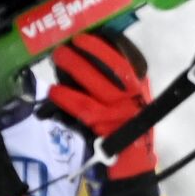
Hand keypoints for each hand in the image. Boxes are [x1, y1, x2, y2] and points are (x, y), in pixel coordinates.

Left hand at [45, 30, 155, 180]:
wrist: (133, 158)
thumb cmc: (129, 123)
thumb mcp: (135, 96)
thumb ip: (121, 79)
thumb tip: (89, 55)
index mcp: (140, 86)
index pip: (124, 61)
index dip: (104, 48)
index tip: (85, 37)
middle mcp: (133, 98)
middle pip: (110, 71)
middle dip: (86, 55)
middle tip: (65, 46)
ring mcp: (118, 114)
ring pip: (95, 87)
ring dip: (74, 71)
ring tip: (57, 59)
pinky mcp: (103, 128)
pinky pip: (82, 109)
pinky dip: (66, 98)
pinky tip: (54, 91)